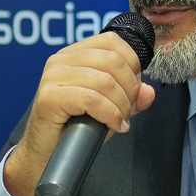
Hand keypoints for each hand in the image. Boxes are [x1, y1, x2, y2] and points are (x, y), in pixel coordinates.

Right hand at [1, 31, 155, 195]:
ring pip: (105, 81)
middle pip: (112, 61)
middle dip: (129, 88)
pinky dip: (110, 115)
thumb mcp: (109, 108)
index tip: (134, 89)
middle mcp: (61, 59)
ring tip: (120, 121)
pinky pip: (92, 99)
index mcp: (75, 54)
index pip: (112, 42)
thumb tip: (149, 91)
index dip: (132, 64)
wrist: (46, 153)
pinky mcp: (49, 96)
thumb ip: (131, 98)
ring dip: (121, 105)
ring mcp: (52, 76)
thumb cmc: (75, 128)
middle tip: (128, 110)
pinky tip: (113, 126)